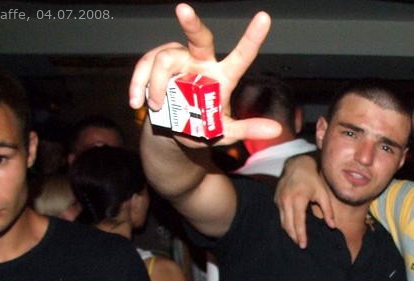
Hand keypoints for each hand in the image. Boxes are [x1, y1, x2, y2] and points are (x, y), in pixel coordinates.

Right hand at [128, 3, 280, 146]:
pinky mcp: (156, 64)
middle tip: (183, 9)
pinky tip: (137, 102)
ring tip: (157, 107)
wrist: (173, 134)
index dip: (252, 37)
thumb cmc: (203, 128)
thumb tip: (276, 131)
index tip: (265, 18)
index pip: (242, 55)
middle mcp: (202, 62)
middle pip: (199, 38)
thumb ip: (248, 129)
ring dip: (157, 85)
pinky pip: (145, 67)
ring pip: (164, 59)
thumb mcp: (226, 132)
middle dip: (191, 23)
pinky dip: (139, 85)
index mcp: (223, 77)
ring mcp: (179, 60)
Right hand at [275, 153, 333, 247]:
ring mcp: (279, 199)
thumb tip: (332, 226)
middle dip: (294, 236)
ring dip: (289, 231)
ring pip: (282, 221)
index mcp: (298, 199)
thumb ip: (328, 210)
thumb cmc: (313, 179)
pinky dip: (286, 223)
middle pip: (288, 225)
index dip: (300, 235)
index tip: (303, 245)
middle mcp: (286, 200)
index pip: (298, 222)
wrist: (297, 165)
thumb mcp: (323, 193)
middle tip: (300, 245)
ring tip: (297, 239)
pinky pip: (280, 215)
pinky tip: (292, 227)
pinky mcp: (276, 199)